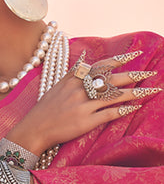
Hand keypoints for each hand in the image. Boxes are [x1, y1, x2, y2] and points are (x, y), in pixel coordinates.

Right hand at [7, 55, 160, 154]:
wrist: (33, 130)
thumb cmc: (45, 110)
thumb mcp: (57, 86)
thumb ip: (74, 74)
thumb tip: (86, 60)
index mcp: (74, 79)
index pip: (101, 65)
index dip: (120, 59)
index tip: (136, 54)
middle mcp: (79, 90)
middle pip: (112, 79)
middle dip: (134, 75)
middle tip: (150, 73)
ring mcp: (82, 106)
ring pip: (114, 96)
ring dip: (135, 93)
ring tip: (150, 90)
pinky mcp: (85, 122)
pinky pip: (109, 113)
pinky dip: (123, 110)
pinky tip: (134, 108)